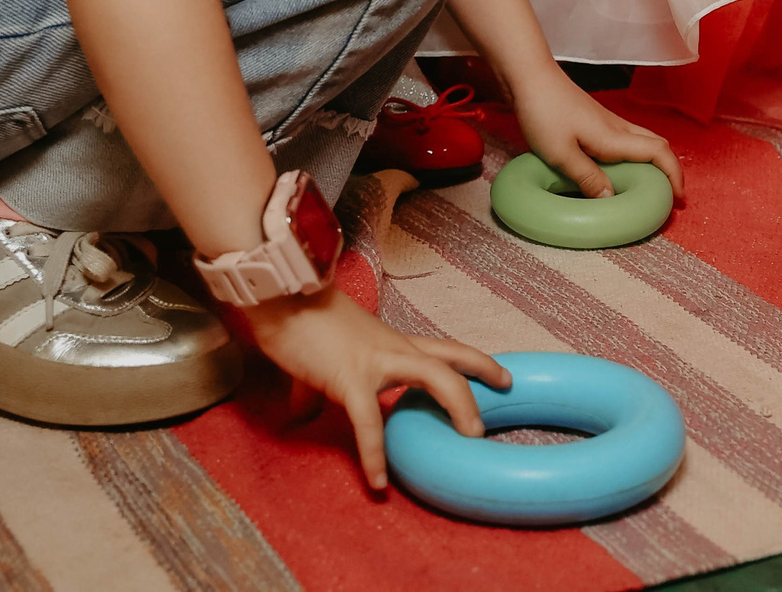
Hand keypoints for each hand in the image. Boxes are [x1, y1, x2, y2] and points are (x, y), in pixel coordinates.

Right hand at [245, 288, 508, 489]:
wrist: (279, 298)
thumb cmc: (299, 323)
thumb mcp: (320, 357)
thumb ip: (317, 387)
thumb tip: (302, 413)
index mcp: (391, 343)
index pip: (443, 349)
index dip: (475, 362)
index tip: (502, 377)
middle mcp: (393, 348)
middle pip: (451, 358)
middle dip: (482, 377)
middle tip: (495, 413)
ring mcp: (376, 360)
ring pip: (434, 375)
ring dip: (458, 404)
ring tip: (470, 439)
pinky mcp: (349, 377)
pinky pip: (368, 422)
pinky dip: (374, 453)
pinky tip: (377, 482)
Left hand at [510, 65, 685, 201]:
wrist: (530, 78)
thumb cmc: (544, 112)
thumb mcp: (560, 154)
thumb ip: (587, 177)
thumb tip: (611, 198)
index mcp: (614, 137)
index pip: (659, 153)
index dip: (674, 174)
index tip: (679, 197)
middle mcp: (617, 128)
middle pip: (658, 145)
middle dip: (670, 169)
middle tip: (669, 194)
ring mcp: (608, 122)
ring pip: (643, 141)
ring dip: (654, 162)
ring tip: (648, 185)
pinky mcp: (596, 121)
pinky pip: (627, 140)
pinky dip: (636, 156)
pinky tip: (620, 168)